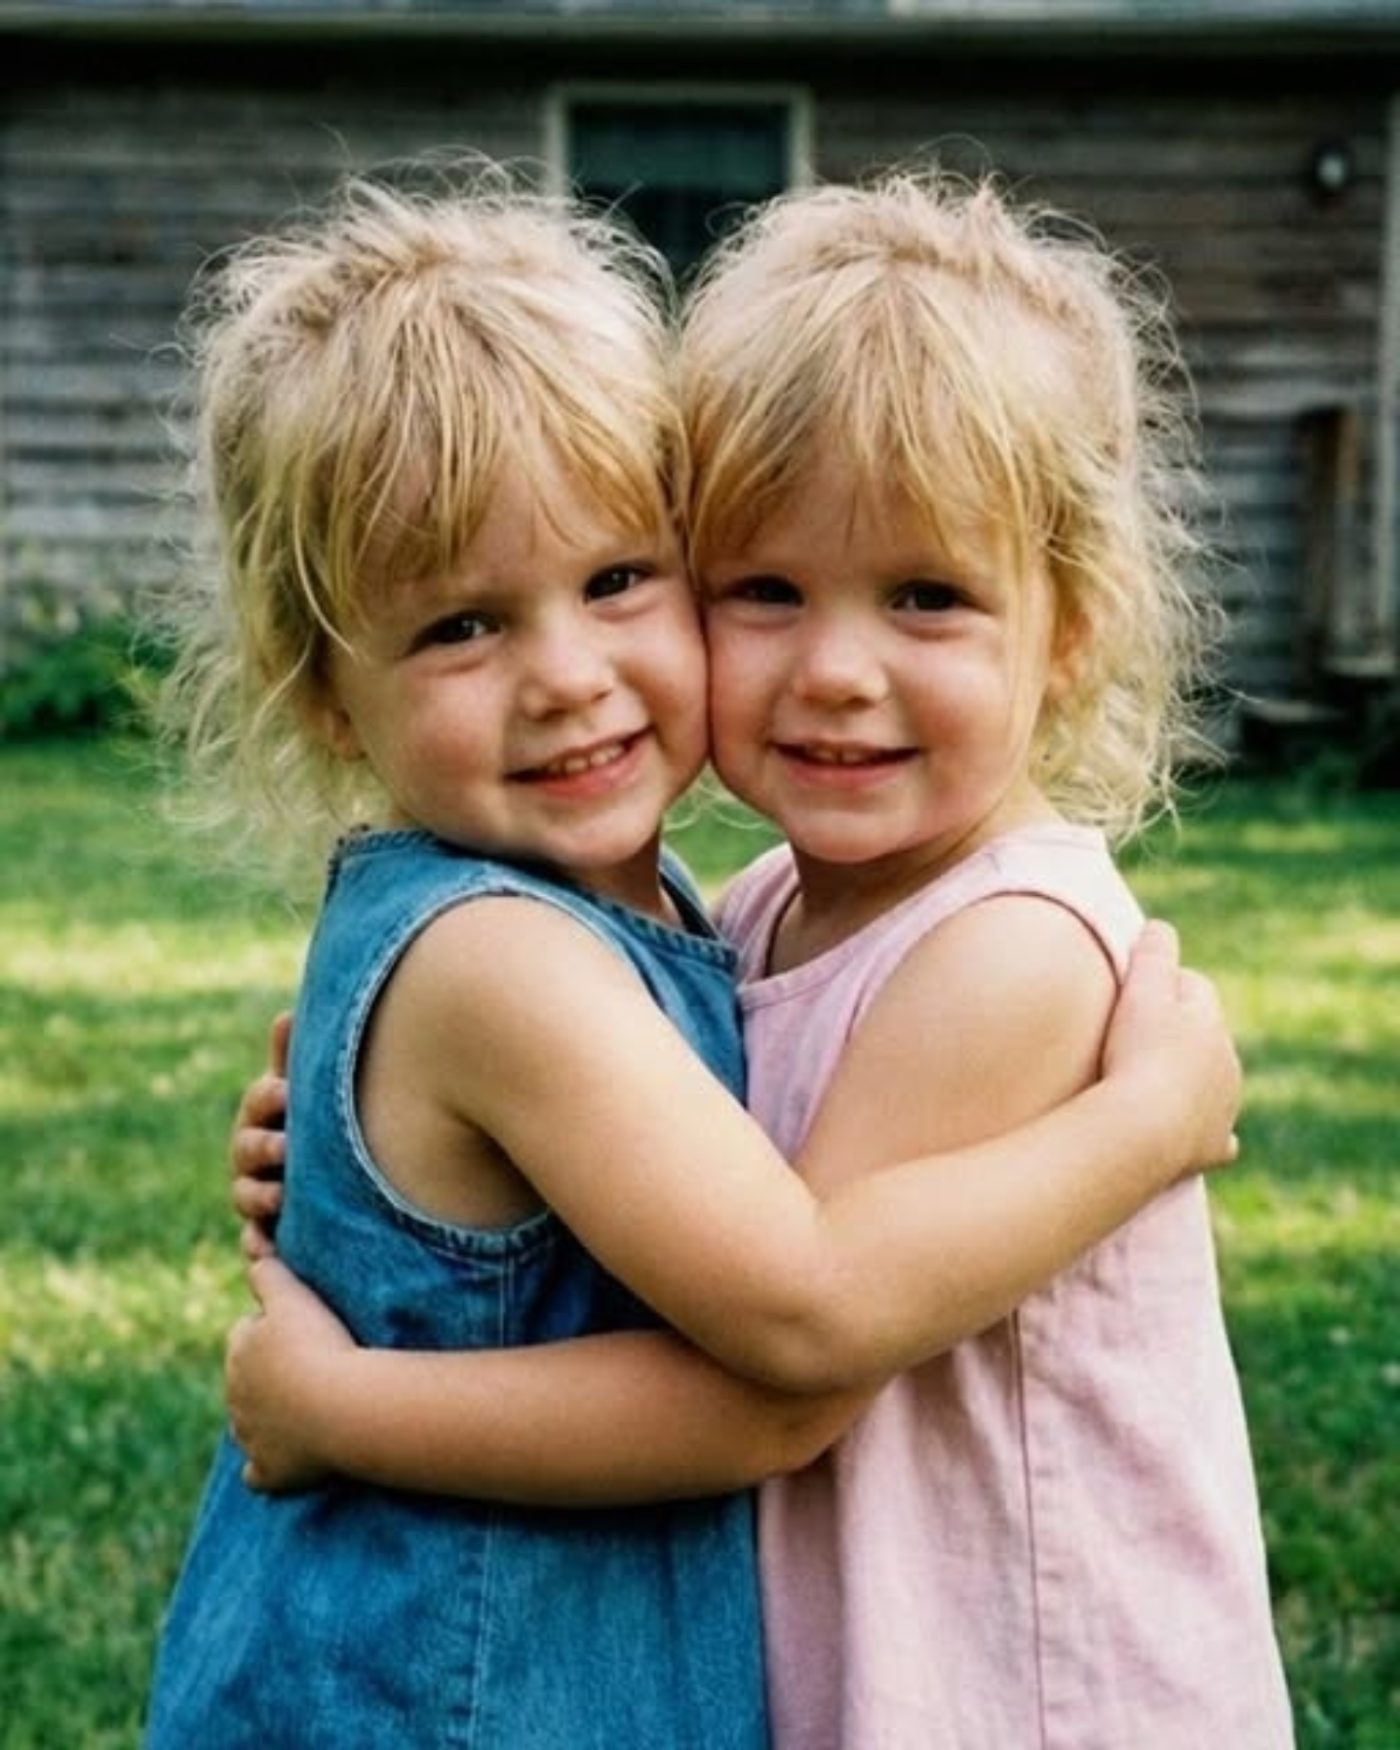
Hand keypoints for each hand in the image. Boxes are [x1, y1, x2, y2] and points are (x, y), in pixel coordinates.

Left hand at [226, 1256, 354, 1492]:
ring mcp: (251, 1436)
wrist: (341, 1406)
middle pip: (248, 1380)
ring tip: (307, 1407)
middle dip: (270, 1374)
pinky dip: (267, 1467)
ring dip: (269, 1417)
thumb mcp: (293, 1296)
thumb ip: (269, 1273)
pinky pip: (258, 1473)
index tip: (303, 1331)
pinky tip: (284, 1460)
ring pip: (249, 1424)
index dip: (273, 1330)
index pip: (247, 1333)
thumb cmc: (320, 1346)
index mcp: (239, 1351)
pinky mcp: (269, 1471)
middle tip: (312, 1366)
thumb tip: (254, 1257)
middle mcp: (235, 1395)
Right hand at [230, 1012, 291, 1260]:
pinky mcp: (268, 1232)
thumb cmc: (314, 1120)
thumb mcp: (307, 1090)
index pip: (259, 1101)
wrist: (333, 1177)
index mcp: (265, 1113)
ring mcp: (258, 1193)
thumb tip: (286, 1014)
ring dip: (259, 1197)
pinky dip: (259, 1246)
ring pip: (247, 1196)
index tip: (285, 1091)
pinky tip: (266, 1249)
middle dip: (263, 1148)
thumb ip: (293, 1059)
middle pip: (247, 1150)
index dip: (269, 1097)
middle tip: (285, 1148)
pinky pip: (256, 1242)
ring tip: (279, 1199)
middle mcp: (254, 1154)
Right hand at [1102, 920, 1241, 1174]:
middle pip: (1207, 1036)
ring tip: (1154, 1082)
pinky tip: (1197, 1133)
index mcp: (1210, 1022)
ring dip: (1193, 1079)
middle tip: (1138, 1035)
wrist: (1143, 1131)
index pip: (1194, 988)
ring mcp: (1222, 1108)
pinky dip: (1208, 1130)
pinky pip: (1218, 1137)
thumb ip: (1152, 952)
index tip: (1135, 988)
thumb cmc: (1137, 1054)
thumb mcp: (1141, 990)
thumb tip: (1160, 927)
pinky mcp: (1211, 1147)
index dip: (1164, 983)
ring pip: (1214, 1083)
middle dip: (1182, 1032)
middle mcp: (1226, 1063)